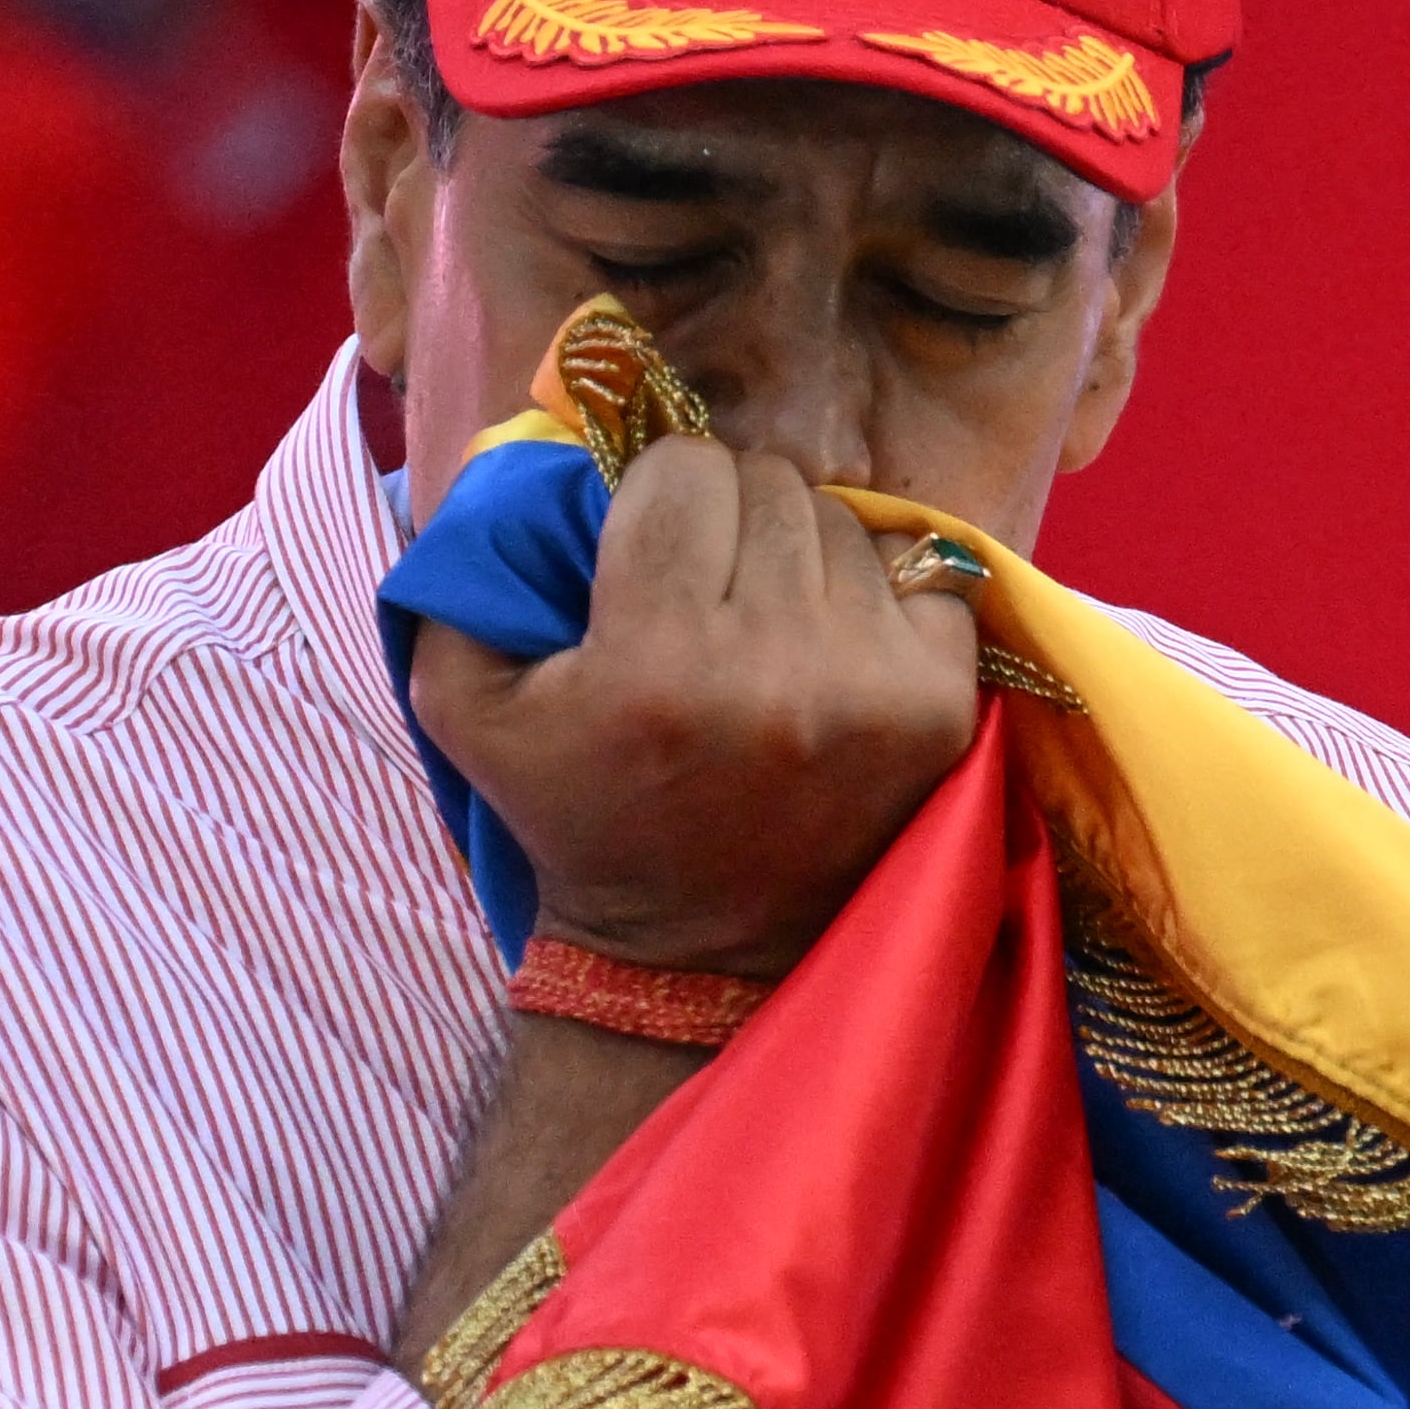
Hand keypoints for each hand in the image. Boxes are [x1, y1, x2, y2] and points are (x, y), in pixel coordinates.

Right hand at [408, 436, 981, 978]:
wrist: (699, 956)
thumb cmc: (580, 817)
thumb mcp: (466, 705)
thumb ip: (466, 571)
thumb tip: (529, 452)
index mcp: (656, 660)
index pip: (685, 470)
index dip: (658, 495)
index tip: (651, 546)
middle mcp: (774, 669)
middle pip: (771, 483)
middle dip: (731, 516)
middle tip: (708, 585)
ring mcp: (872, 689)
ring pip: (844, 521)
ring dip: (802, 551)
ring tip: (767, 624)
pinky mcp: (943, 709)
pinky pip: (925, 570)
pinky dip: (878, 591)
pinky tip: (834, 647)